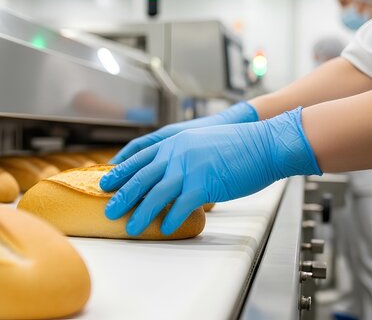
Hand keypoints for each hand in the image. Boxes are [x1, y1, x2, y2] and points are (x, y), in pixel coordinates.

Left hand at [100, 107, 321, 235]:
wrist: (264, 143)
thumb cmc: (238, 144)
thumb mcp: (201, 141)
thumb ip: (182, 152)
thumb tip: (170, 169)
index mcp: (175, 142)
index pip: (140, 157)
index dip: (121, 171)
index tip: (107, 182)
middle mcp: (177, 153)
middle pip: (141, 176)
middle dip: (122, 194)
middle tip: (108, 209)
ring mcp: (189, 168)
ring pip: (156, 193)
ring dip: (141, 213)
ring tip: (130, 227)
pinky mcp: (204, 184)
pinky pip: (181, 205)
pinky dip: (170, 219)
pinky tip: (163, 229)